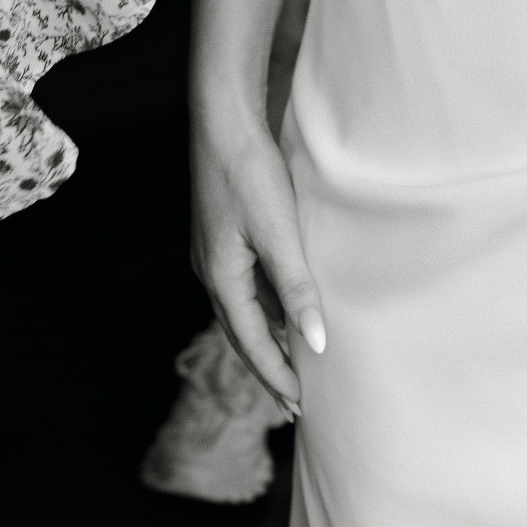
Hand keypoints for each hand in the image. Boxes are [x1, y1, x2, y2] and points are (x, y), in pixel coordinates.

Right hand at [190, 104, 326, 411]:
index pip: (252, 343)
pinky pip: (244, 286)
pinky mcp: (222, 235)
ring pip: (242, 310)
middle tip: (296, 400)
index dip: (276, 376)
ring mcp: (214, 254)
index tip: (300, 406)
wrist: (223, 120)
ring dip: (266, 338)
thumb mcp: (279, 233)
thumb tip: (315, 343)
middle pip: (242, 333)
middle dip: (268, 367)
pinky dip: (265, 307)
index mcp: (221, 278)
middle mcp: (211, 272)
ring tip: (294, 361)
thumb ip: (297, 288)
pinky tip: (284, 306)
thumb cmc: (250, 173)